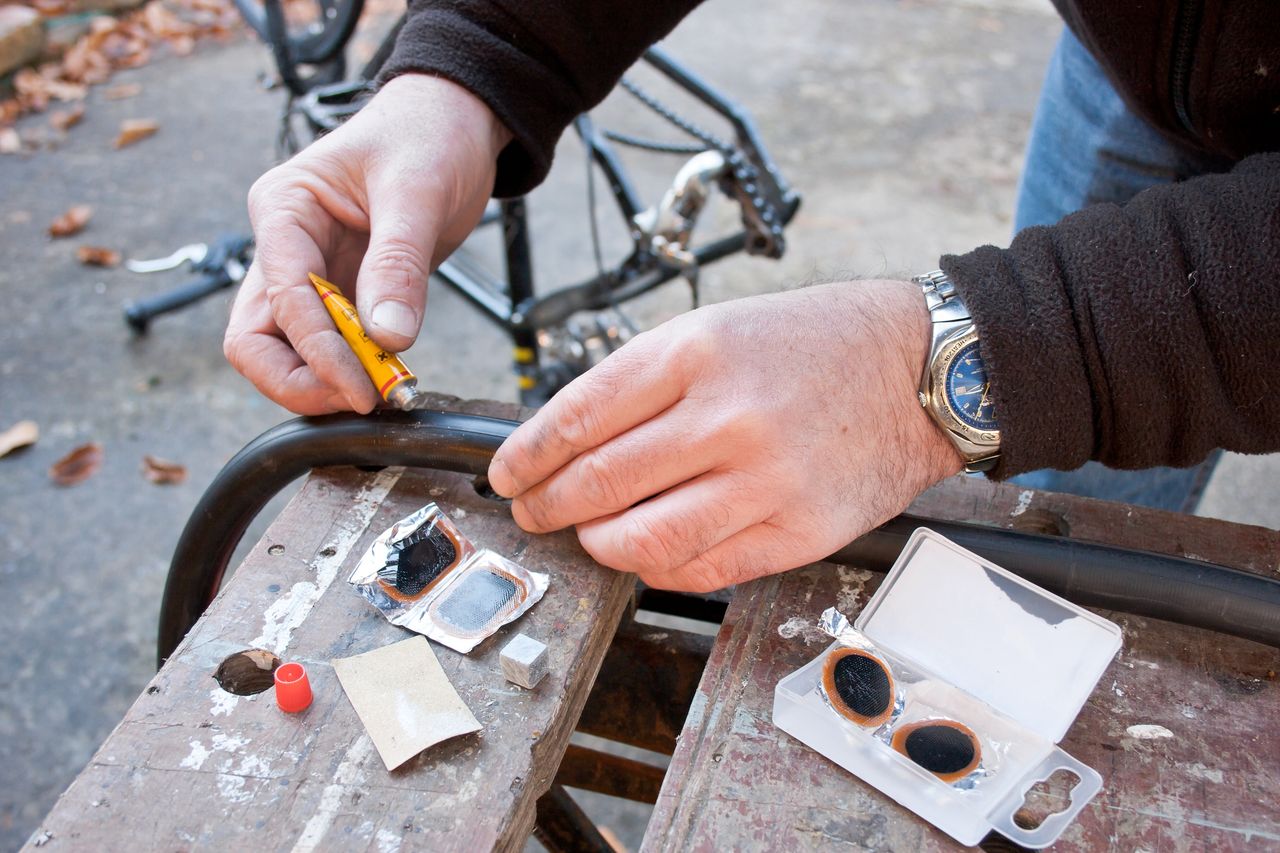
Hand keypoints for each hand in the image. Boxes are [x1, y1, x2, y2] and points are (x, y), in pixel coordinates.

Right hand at [224, 74, 510, 413]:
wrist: (456, 124)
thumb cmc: (429, 135)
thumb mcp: (418, 190)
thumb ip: (399, 263)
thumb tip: (388, 337)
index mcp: (284, 209)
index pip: (280, 299)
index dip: (317, 352)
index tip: (362, 389)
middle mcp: (284, 246)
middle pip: (257, 339)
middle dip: (302, 379)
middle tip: (362, 398)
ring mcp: (309, 273)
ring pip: (283, 351)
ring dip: (323, 382)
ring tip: (382, 390)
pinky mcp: (342, 293)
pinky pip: (329, 346)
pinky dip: (351, 370)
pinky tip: (388, 376)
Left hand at [487, 280, 963, 591]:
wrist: (921, 369)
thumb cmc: (816, 343)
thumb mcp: (718, 327)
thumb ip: (642, 380)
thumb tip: (567, 438)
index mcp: (696, 351)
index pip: (578, 417)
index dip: (527, 455)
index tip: (507, 473)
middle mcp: (727, 416)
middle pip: (598, 483)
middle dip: (547, 505)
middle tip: (533, 511)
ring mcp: (766, 480)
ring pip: (641, 541)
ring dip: (596, 545)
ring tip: (589, 536)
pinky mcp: (800, 531)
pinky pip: (702, 569)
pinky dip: (658, 569)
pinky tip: (648, 555)